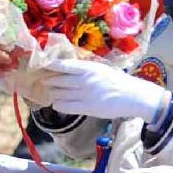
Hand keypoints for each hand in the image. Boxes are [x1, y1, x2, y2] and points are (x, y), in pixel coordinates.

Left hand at [42, 59, 168, 122]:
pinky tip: (56, 103)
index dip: (51, 65)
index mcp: (88, 68)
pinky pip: (66, 107)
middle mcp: (84, 80)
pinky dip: (58, 105)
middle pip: (59, 80)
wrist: (131, 96)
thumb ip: (84, 68)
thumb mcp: (100, 68)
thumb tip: (66, 68)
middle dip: (48, 80)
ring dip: (52, 93)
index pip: (64, 65)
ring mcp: (85, 95)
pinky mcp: (86, 108)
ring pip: (60, 94)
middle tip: (41, 79)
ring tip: (48, 91)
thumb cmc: (115, 80)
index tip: (42, 64)